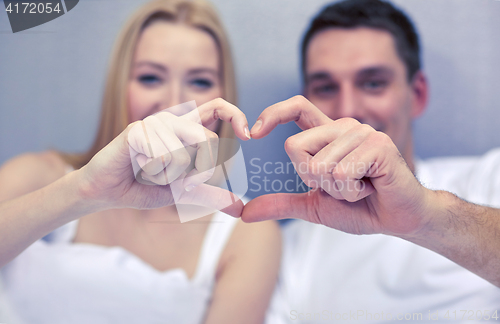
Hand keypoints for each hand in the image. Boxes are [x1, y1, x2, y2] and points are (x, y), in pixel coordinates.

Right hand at [78, 98, 249, 216]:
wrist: (106, 192)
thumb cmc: (143, 187)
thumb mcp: (182, 193)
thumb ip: (209, 195)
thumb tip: (239, 208)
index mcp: (186, 128)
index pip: (218, 106)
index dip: (236, 115)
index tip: (248, 136)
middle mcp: (173, 120)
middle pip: (210, 141)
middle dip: (201, 172)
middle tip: (178, 181)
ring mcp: (155, 123)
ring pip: (185, 156)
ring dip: (169, 176)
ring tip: (150, 171)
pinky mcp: (138, 130)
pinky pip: (164, 158)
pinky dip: (154, 173)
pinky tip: (137, 167)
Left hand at [242, 96, 430, 235]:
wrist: (397, 218)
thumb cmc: (360, 207)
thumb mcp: (314, 204)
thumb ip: (282, 203)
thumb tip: (245, 213)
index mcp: (328, 135)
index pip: (297, 107)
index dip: (273, 114)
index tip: (252, 132)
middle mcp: (344, 127)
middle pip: (295, 147)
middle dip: (311, 179)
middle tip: (341, 185)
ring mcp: (362, 133)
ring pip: (318, 165)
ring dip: (336, 189)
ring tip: (359, 187)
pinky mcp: (378, 145)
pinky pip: (342, 172)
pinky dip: (351, 191)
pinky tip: (370, 187)